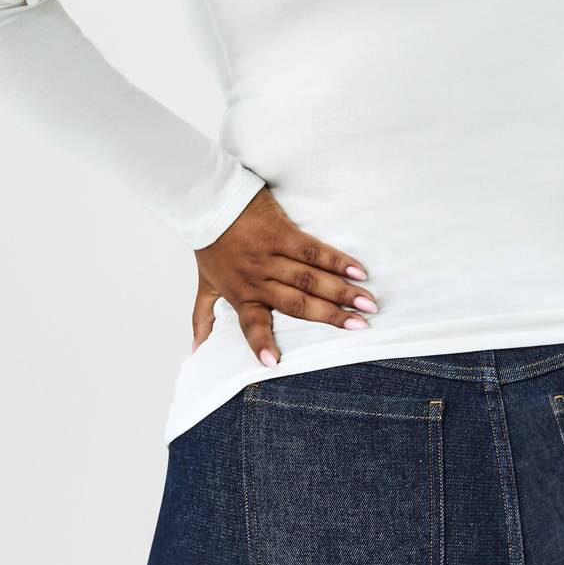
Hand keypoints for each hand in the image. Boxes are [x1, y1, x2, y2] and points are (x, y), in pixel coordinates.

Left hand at [192, 187, 376, 366]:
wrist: (208, 201)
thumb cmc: (209, 243)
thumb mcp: (204, 284)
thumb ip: (203, 317)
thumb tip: (195, 350)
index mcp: (241, 294)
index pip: (252, 324)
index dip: (262, 342)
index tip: (274, 363)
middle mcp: (257, 279)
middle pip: (297, 303)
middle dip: (331, 317)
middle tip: (360, 327)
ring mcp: (270, 256)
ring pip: (310, 279)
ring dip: (342, 291)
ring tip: (368, 303)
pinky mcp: (281, 233)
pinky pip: (313, 250)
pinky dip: (337, 261)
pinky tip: (358, 271)